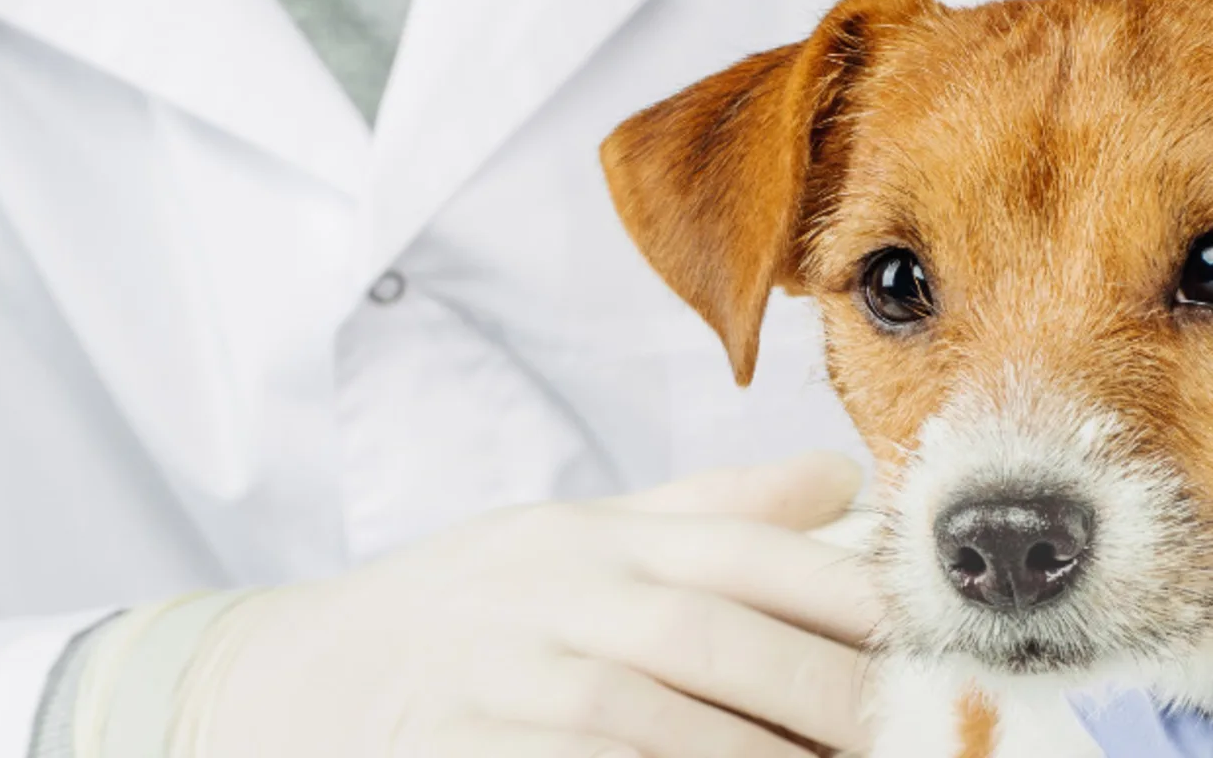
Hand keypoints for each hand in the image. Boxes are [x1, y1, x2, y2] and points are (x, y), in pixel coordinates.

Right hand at [177, 451, 878, 756]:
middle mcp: (553, 593)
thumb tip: (840, 482)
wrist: (279, 687)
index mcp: (594, 537)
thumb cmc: (453, 616)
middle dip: (824, 695)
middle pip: (715, 640)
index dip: (849, 596)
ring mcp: (502, 676)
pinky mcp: (461, 746)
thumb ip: (706, 515)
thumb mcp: (570, 543)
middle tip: (911, 738)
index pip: (745, 551)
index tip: (933, 642)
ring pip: (655, 722)